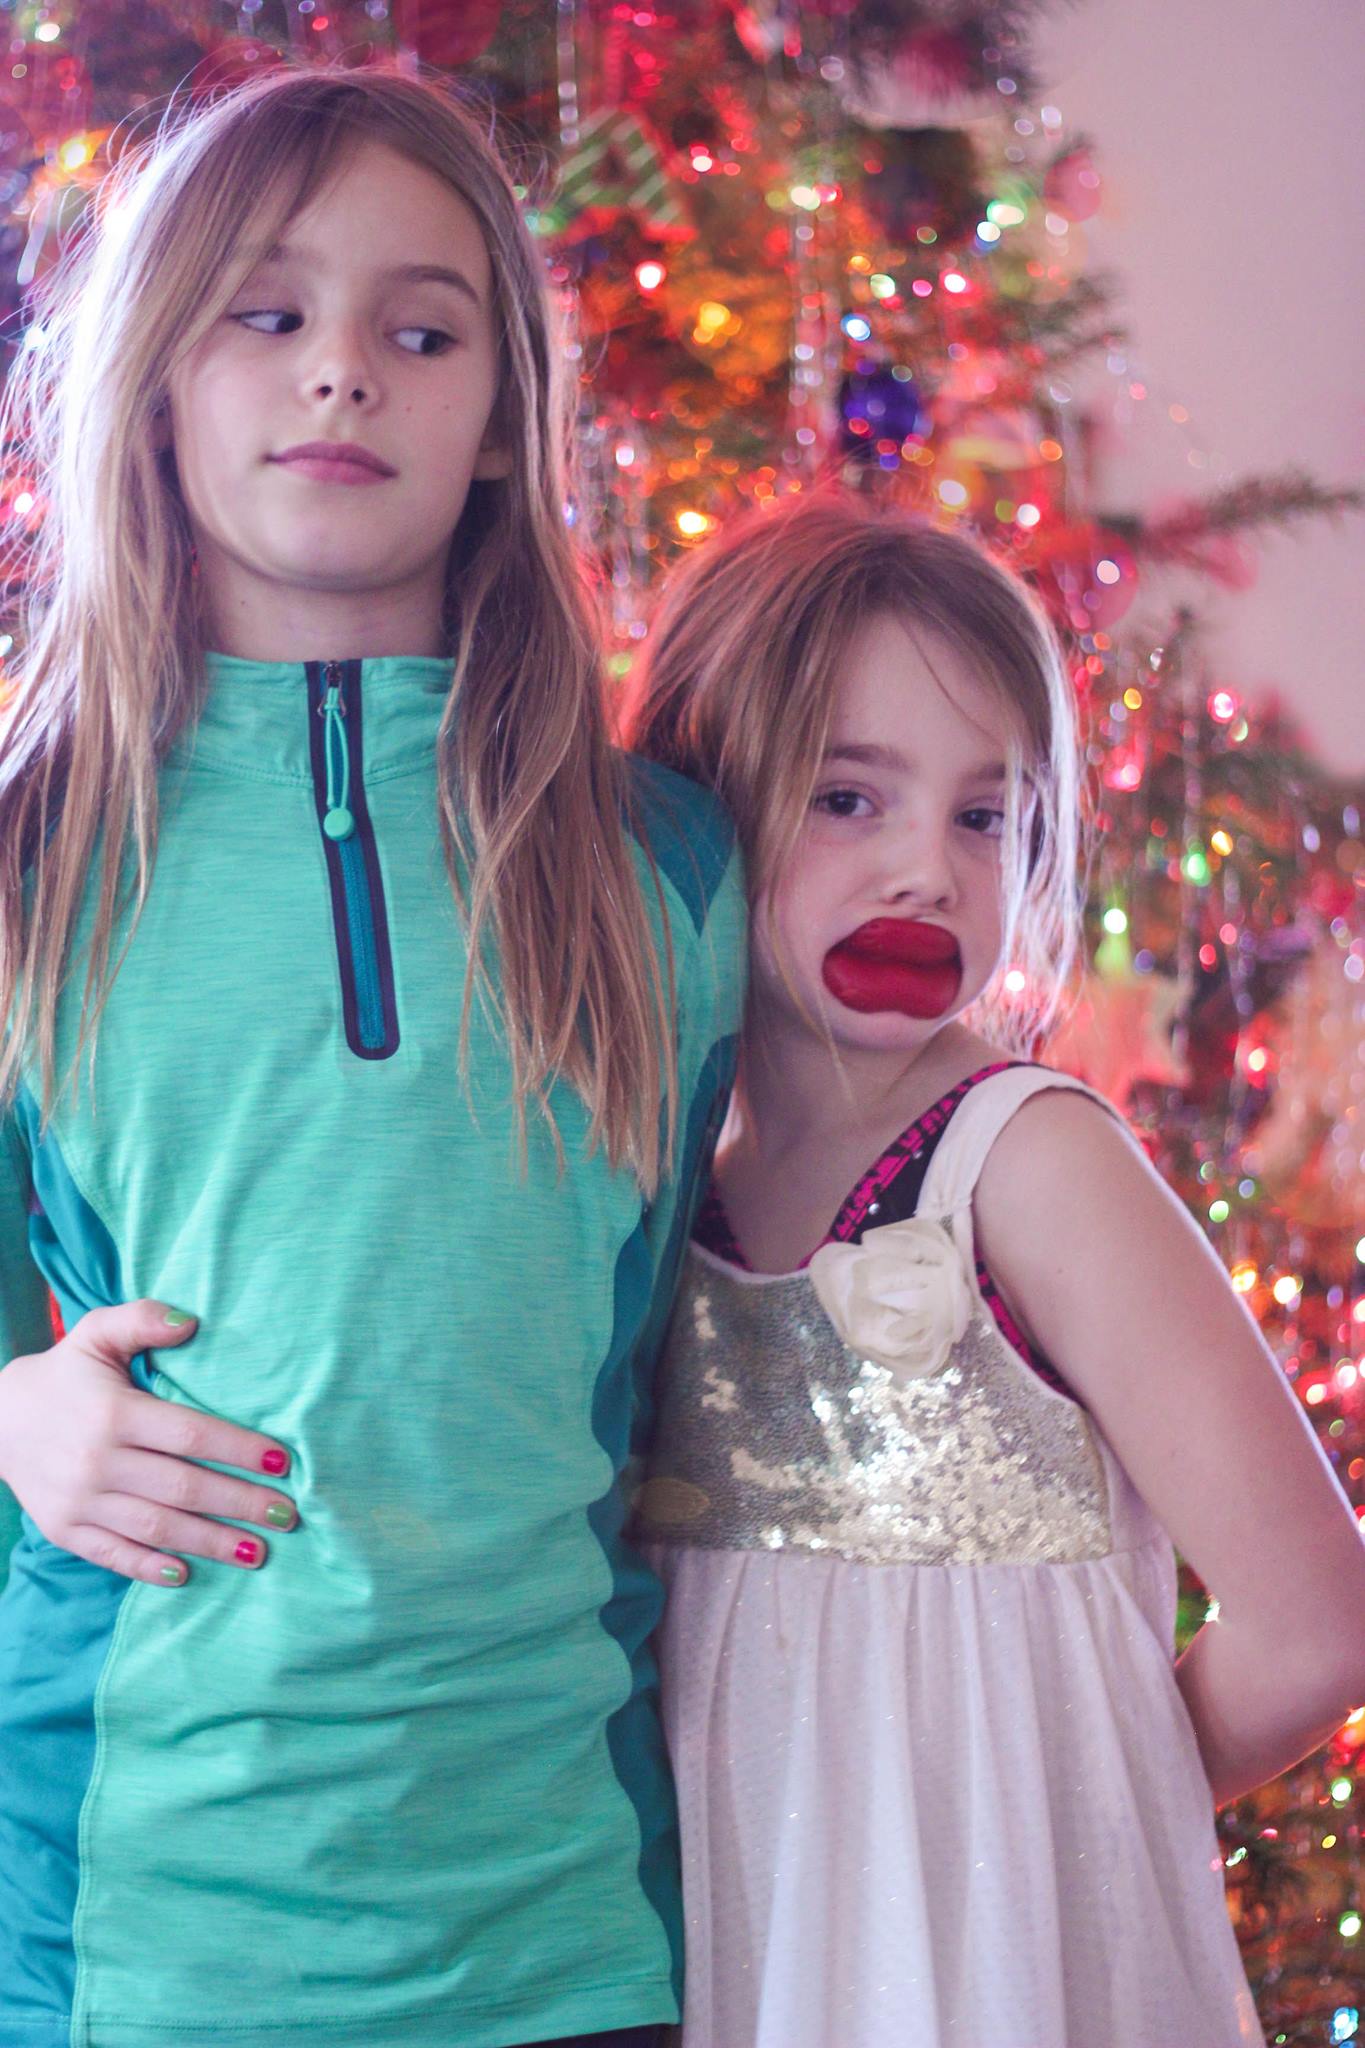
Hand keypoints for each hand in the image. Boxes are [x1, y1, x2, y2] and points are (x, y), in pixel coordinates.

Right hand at [0, 1300, 295, 1586]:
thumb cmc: (66, 1373)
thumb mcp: (97, 1332)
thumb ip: (143, 1319)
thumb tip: (192, 1320)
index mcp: (115, 1412)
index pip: (190, 1434)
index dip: (239, 1449)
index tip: (283, 1462)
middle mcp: (97, 1461)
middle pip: (183, 1487)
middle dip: (240, 1503)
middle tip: (288, 1515)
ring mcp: (79, 1501)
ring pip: (157, 1527)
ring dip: (211, 1543)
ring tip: (258, 1552)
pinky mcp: (64, 1529)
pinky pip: (113, 1554)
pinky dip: (149, 1568)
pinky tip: (187, 1574)